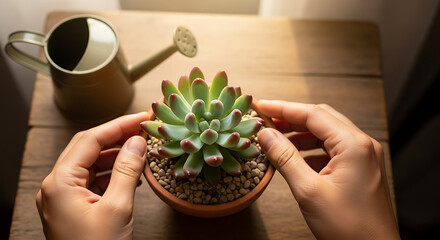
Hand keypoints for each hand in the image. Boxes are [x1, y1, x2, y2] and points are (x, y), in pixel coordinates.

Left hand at [36, 112, 148, 239]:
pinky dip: (112, 174)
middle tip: (144, 129)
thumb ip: (128, 170)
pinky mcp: (73, 209)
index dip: (119, 125)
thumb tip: (138, 142)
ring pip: (91, 165)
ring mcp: (63, 199)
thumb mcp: (118, 208)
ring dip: (116, 156)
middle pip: (88, 149)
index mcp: (59, 183)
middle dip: (117, 138)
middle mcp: (56, 187)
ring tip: (141, 151)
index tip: (142, 117)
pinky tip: (131, 174)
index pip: (90, 140)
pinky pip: (92, 182)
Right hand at [257, 100, 398, 238]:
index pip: (313, 114)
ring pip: (326, 134)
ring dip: (300, 135)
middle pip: (321, 119)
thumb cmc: (349, 228)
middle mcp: (362, 145)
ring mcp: (363, 157)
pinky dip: (311, 150)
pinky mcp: (360, 169)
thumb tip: (266, 134)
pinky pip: (332, 150)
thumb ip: (285, 158)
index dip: (283, 108)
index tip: (261, 105)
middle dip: (291, 118)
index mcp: (354, 145)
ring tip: (275, 140)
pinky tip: (294, 158)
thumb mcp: (308, 191)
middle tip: (266, 120)